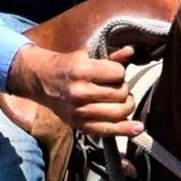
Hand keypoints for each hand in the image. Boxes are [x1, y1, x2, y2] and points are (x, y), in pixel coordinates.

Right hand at [5, 42, 139, 137]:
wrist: (42, 82)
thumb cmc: (68, 66)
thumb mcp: (87, 56)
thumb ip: (111, 55)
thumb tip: (132, 51)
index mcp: (81, 71)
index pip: (118, 73)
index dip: (119, 71)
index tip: (112, 72)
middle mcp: (80, 93)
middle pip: (121, 93)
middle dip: (123, 88)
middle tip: (115, 86)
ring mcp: (80, 112)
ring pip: (119, 112)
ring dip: (126, 105)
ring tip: (120, 100)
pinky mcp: (80, 126)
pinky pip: (109, 130)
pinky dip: (126, 130)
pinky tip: (137, 128)